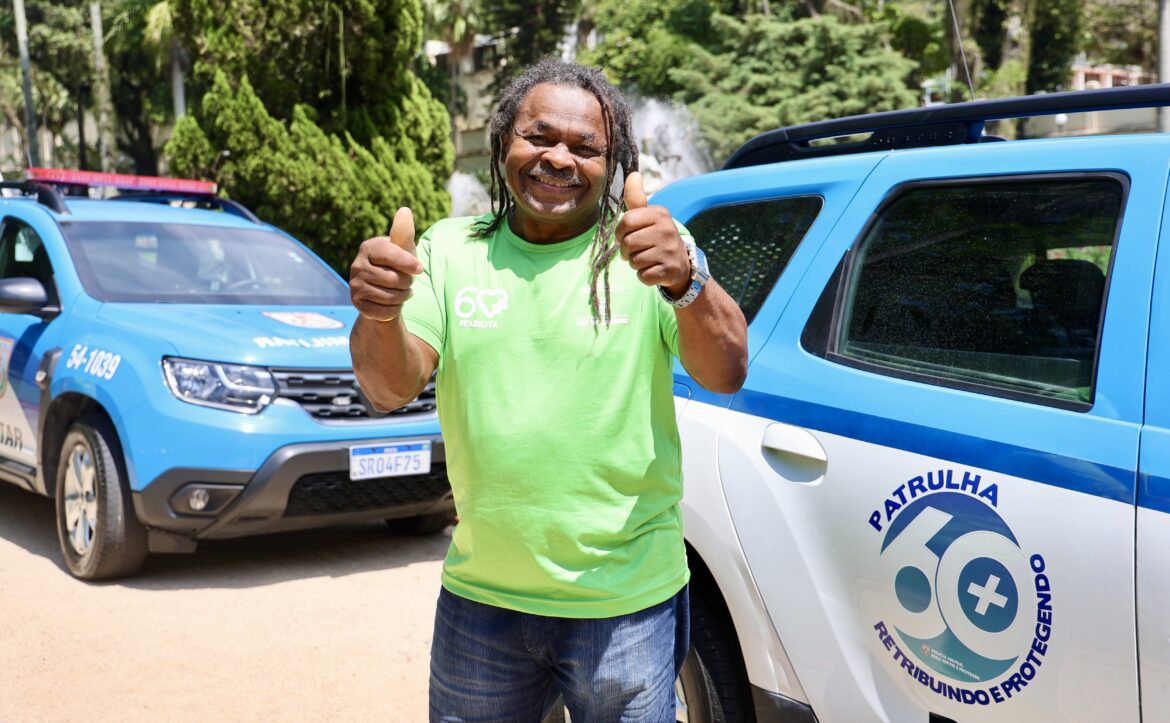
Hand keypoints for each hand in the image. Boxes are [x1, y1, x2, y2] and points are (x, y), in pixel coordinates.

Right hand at [350, 207, 424, 321]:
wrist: (385, 292)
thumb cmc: (397, 266)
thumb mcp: (404, 249)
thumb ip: (404, 233)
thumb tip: (405, 210)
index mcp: (368, 247)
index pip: (391, 255)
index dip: (409, 263)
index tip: (420, 268)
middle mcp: (357, 265)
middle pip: (394, 279)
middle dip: (407, 282)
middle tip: (406, 281)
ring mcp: (355, 285)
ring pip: (390, 296)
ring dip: (403, 297)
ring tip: (402, 292)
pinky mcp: (356, 304)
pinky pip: (384, 311)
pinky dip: (394, 310)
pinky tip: (393, 303)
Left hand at [616, 172, 690, 297]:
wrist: (681, 263)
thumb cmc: (657, 237)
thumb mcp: (649, 216)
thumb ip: (637, 198)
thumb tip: (633, 174)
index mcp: (660, 214)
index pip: (626, 221)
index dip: (619, 232)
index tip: (625, 236)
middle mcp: (667, 230)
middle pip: (627, 243)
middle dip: (626, 250)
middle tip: (635, 250)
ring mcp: (670, 251)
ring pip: (634, 261)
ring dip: (635, 263)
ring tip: (646, 258)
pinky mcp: (669, 270)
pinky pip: (643, 276)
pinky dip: (643, 275)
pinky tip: (653, 269)